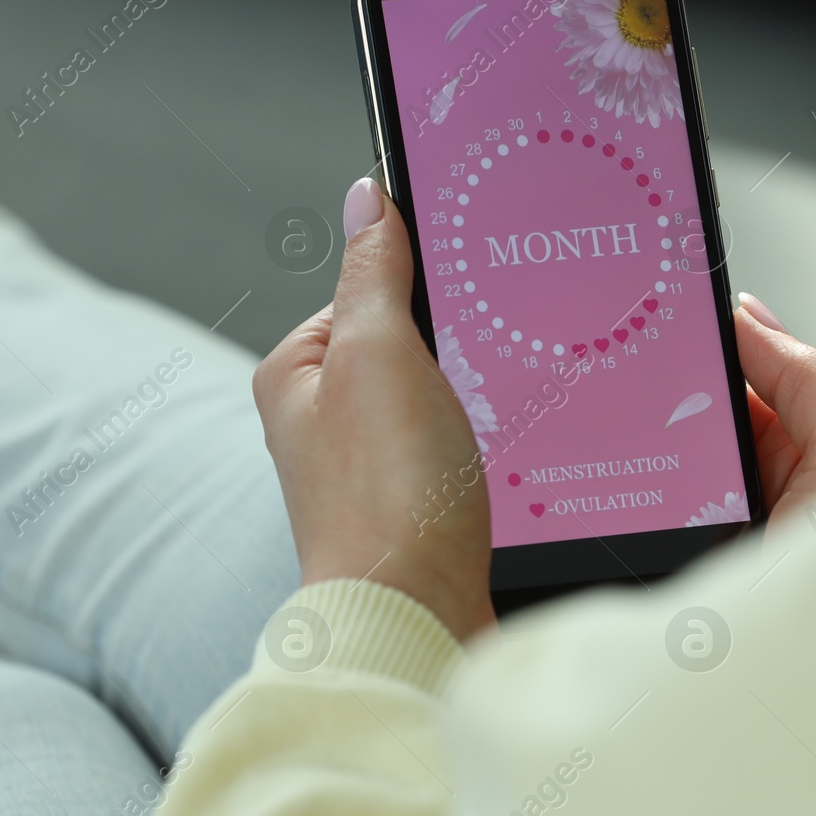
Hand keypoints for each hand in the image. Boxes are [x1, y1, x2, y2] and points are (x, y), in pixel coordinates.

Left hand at [252, 178, 496, 642]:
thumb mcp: (379, 353)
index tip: (475, 286)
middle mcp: (323, 423)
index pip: (368, 292)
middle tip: (499, 356)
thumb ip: (374, 271)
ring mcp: (369, 471)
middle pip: (411, 346)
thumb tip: (367, 196)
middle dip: (461, 349)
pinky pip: (462, 453)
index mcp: (296, 375)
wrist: (414, 619)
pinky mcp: (414, 511)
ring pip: (444, 401)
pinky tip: (519, 456)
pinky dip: (493, 447)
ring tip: (508, 415)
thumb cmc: (387, 492)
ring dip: (483, 400)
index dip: (424, 288)